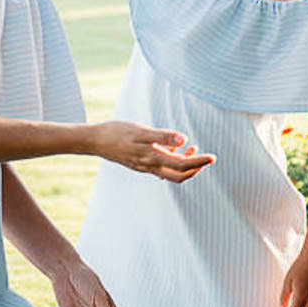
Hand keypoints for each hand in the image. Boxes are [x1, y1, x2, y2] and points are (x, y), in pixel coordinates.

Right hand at [89, 120, 211, 181]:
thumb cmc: (117, 132)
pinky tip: (171, 148)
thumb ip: (163, 136)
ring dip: (184, 163)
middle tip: (207, 157)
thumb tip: (184, 140)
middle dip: (195, 168)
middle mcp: (150, 167)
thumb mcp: (141, 131)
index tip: (212, 157)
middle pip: (179, 175)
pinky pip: (161, 168)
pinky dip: (171, 160)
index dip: (199, 162)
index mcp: (152, 159)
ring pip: (170, 172)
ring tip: (191, 148)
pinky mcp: (140, 163)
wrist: (95, 141)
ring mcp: (144, 167)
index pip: (182, 166)